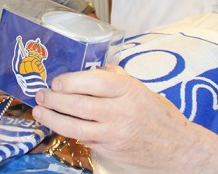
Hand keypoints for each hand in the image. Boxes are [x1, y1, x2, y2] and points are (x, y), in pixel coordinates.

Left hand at [32, 66, 217, 172]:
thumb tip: (94, 67)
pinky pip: (83, 139)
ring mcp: (114, 133)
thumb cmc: (159, 115)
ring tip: (39, 110)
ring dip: (53, 118)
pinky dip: (67, 131)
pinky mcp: (109, 149)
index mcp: (129, 90)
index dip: (72, 81)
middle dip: (55, 99)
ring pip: (75, 126)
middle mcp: (121, 111)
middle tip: (41, 94)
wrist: (178, 148)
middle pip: (80, 104)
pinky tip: (56, 124)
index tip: (57, 81)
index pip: (95, 82)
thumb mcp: (142, 89)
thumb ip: (117, 77)